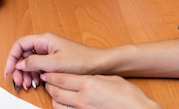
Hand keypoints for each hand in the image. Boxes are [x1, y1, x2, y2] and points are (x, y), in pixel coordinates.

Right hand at [4, 32, 103, 91]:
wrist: (97, 64)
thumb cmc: (81, 60)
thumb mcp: (55, 63)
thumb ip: (35, 62)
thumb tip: (20, 64)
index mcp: (45, 39)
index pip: (20, 44)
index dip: (12, 57)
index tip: (9, 70)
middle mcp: (45, 43)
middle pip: (23, 53)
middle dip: (18, 68)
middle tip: (18, 81)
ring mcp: (49, 51)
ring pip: (29, 61)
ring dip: (25, 73)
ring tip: (27, 84)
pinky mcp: (53, 59)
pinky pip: (37, 66)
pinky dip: (33, 74)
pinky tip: (35, 83)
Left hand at [42, 72, 160, 108]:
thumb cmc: (130, 97)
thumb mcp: (111, 80)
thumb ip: (95, 79)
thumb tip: (84, 78)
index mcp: (89, 84)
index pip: (62, 78)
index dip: (52, 75)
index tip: (48, 73)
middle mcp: (83, 99)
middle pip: (56, 92)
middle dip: (50, 86)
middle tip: (49, 82)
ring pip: (57, 106)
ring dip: (54, 99)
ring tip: (55, 93)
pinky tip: (63, 106)